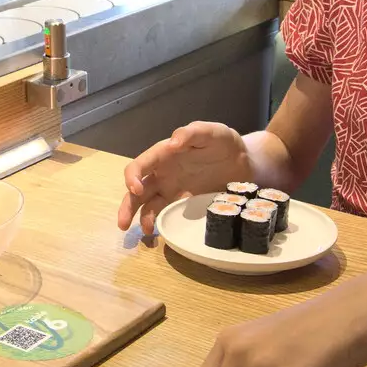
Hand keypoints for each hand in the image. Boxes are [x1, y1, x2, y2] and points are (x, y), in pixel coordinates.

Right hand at [116, 121, 247, 235]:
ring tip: (147, 233)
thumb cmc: (224, 142)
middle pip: (137, 190)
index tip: (136, 190)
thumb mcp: (212, 132)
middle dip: (128, 206)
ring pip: (149, 205)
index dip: (133, 177)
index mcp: (164, 154)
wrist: (244, 162)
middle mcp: (163, 174)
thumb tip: (172, 143)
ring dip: (142, 219)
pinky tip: (161, 234)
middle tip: (123, 224)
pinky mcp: (184, 204)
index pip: (140, 165)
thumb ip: (192, 133)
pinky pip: (167, 214)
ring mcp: (172, 190)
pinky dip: (161, 224)